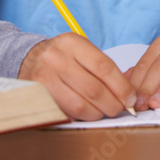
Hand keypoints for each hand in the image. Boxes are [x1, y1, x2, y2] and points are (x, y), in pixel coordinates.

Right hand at [18, 33, 136, 120]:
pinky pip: (65, 112)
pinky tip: (87, 113)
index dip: (121, 86)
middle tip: (120, 109)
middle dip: (113, 104)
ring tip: (103, 112)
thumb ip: (103, 68)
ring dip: (98, 113)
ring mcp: (44, 77)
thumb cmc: (63, 57)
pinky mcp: (38, 96)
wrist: (28, 59)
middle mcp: (56, 58)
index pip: (104, 67)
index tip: (131, 98)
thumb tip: (129, 92)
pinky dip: (81, 116)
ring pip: (80, 104)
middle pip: (94, 89)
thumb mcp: (81, 52)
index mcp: (72, 43)